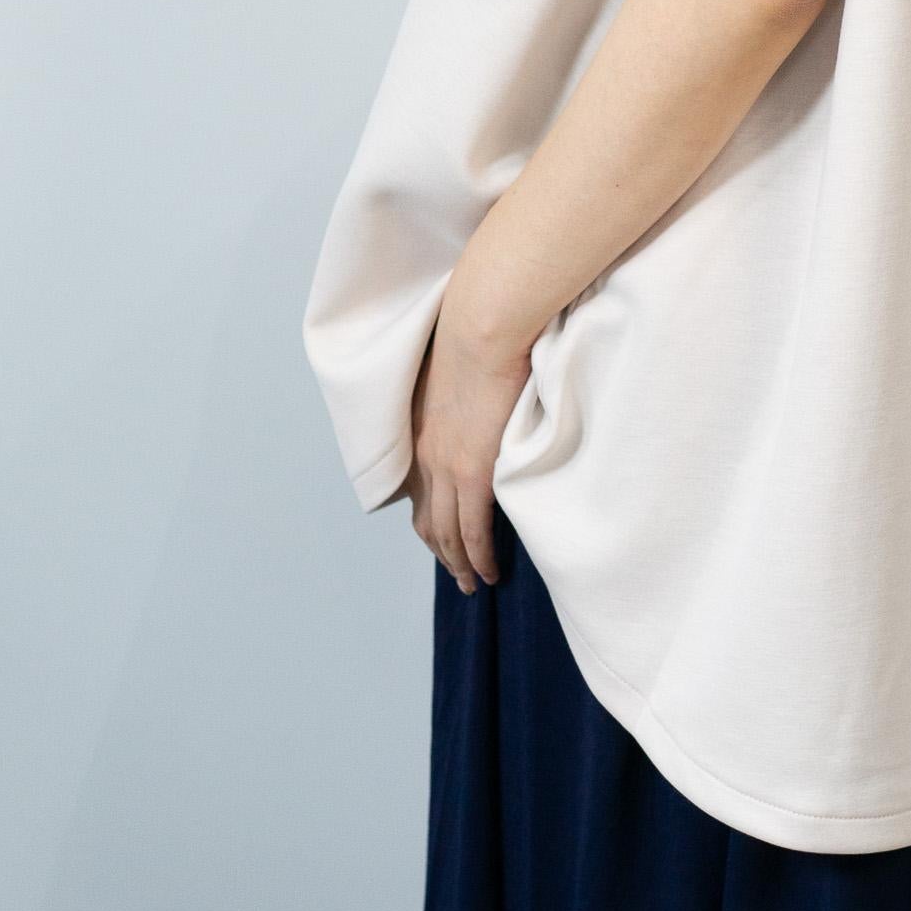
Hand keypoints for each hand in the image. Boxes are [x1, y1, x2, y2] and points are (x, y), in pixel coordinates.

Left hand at [404, 310, 532, 592]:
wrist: (482, 327)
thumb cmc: (480, 336)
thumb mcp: (462, 372)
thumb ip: (468, 394)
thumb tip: (488, 399)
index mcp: (422, 432)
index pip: (420, 491)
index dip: (431, 519)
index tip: (445, 537)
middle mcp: (426, 456)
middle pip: (427, 522)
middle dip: (441, 553)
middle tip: (458, 574)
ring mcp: (447, 468)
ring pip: (445, 534)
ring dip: (458, 564)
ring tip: (474, 583)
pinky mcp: (473, 473)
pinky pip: (473, 531)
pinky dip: (479, 557)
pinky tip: (490, 572)